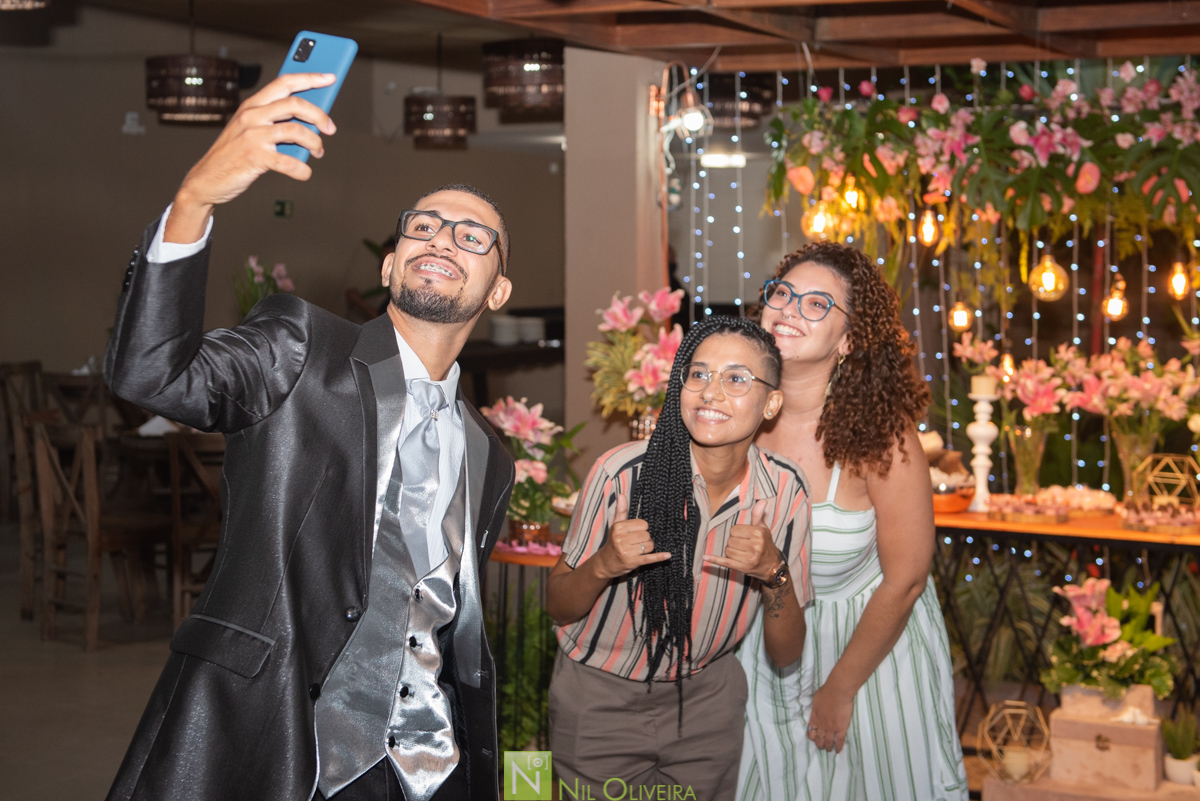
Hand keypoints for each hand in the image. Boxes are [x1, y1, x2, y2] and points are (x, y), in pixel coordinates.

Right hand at [165, 72, 338, 242]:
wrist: (206, 179)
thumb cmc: (234, 154)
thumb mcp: (250, 130)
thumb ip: (275, 122)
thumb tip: (311, 121)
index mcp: (252, 105)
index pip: (284, 82)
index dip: (309, 78)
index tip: (330, 77)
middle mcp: (251, 116)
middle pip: (295, 104)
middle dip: (319, 115)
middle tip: (330, 128)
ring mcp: (252, 136)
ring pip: (296, 131)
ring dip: (314, 143)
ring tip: (318, 152)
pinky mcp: (254, 157)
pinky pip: (289, 162)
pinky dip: (302, 169)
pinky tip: (304, 172)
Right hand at [594, 495, 669, 579]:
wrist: (605, 562)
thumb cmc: (613, 541)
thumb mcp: (616, 525)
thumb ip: (621, 510)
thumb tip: (622, 495)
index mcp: (619, 527)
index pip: (643, 524)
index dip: (642, 529)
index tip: (636, 533)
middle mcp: (621, 539)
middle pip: (647, 535)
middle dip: (645, 539)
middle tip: (637, 543)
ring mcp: (626, 551)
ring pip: (649, 546)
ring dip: (648, 548)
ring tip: (638, 550)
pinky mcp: (632, 562)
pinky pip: (649, 558)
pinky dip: (659, 557)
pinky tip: (668, 555)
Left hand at [703, 500, 778, 581]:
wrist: (772, 565)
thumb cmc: (765, 544)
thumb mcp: (763, 528)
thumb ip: (758, 514)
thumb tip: (762, 500)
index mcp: (758, 533)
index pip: (734, 530)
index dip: (737, 532)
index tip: (744, 536)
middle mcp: (755, 546)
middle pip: (730, 540)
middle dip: (734, 542)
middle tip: (743, 545)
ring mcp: (749, 558)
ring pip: (727, 550)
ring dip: (731, 551)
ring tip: (742, 552)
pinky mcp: (743, 568)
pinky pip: (725, 562)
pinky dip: (714, 560)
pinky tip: (705, 557)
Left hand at [807, 682, 853, 752]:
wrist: (837, 692)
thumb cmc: (826, 692)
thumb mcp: (816, 700)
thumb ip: (816, 707)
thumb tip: (816, 709)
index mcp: (814, 718)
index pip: (810, 732)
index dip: (812, 737)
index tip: (814, 738)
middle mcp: (821, 725)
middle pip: (819, 739)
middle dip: (819, 744)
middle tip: (822, 747)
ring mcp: (831, 728)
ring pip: (828, 742)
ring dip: (828, 747)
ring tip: (829, 750)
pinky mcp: (841, 729)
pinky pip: (839, 741)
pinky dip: (839, 747)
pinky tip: (838, 751)